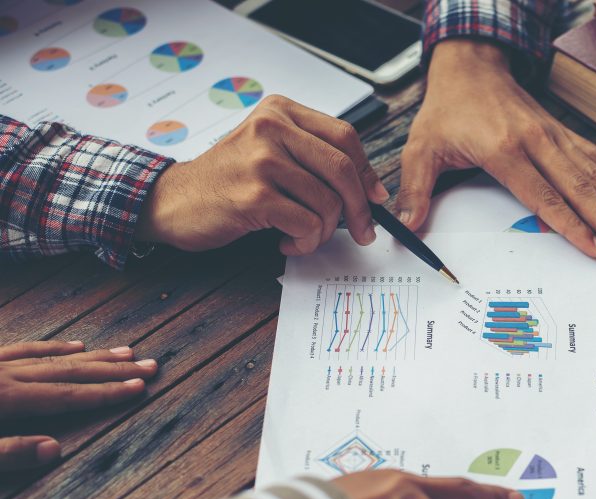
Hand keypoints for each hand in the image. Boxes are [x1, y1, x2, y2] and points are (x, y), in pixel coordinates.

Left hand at [0, 341, 157, 470]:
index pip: (67, 395)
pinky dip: (53, 347)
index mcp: (5, 398)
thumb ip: (8, 452)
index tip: (140, 387)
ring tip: (124, 353)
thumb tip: (54, 450)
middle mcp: (5, 375)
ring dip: (92, 356)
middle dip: (113, 370)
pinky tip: (73, 345)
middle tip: (148, 365)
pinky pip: (25, 349)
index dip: (106, 392)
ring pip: (53, 357)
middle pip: (70, 371)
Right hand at [137, 95, 389, 255]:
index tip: (374, 199)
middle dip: (360, 209)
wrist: (172, 200)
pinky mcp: (254, 195)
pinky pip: (307, 224)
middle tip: (362, 233)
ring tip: (303, 237)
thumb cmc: (228, 181)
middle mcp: (271, 127)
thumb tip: (372, 190)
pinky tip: (287, 242)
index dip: (367, 172)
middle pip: (342, 169)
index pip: (345, 136)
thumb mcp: (269, 152)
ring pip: (327, 202)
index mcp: (279, 111)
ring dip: (323, 232)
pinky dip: (305, 242)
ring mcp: (262, 160)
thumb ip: (313, 159)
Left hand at [399, 39, 595, 258]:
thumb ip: (416, 189)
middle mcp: (536, 141)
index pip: (545, 197)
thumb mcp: (421, 148)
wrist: (470, 64)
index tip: (595, 248)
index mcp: (504, 150)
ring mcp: (553, 135)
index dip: (572, 226)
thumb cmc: (446, 109)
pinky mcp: (560, 132)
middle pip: (580, 188)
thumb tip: (407, 227)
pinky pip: (594, 156)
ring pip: (594, 173)